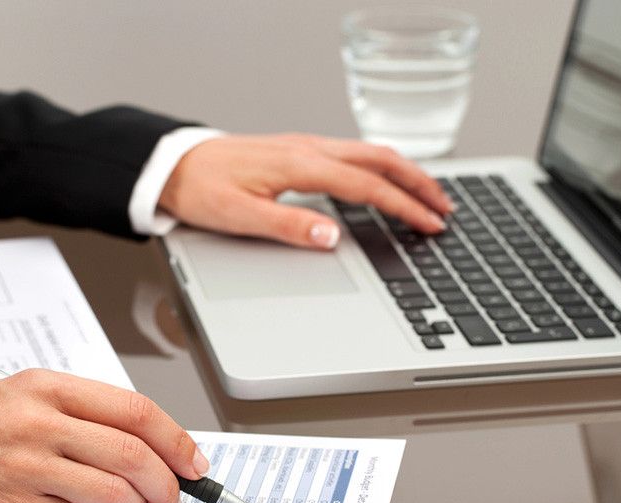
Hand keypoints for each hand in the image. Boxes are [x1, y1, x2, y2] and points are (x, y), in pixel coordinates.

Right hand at [0, 369, 207, 502]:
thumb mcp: (30, 393)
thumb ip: (86, 410)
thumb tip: (149, 440)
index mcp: (52, 388)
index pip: (135, 411)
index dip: (176, 440)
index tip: (193, 461)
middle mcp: (43, 423)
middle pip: (133, 454)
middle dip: (169, 483)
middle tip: (176, 498)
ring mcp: (28, 466)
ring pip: (115, 493)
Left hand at [159, 133, 453, 249]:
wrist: (174, 166)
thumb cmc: (202, 189)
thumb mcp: (239, 215)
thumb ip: (287, 226)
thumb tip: (331, 236)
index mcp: (298, 164)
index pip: (365, 185)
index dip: (403, 206)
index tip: (429, 223)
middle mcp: (307, 148)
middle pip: (379, 159)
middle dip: (419, 183)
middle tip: (446, 207)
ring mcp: (305, 146)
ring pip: (369, 152)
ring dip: (404, 173)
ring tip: (428, 196)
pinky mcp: (299, 150)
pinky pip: (352, 153)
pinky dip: (381, 168)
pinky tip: (386, 182)